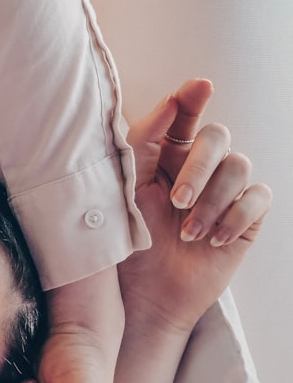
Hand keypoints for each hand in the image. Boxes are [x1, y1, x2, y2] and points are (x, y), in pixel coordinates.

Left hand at [120, 79, 270, 332]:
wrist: (145, 295)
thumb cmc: (128, 243)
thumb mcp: (126, 191)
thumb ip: (141, 143)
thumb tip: (169, 102)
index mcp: (165, 156)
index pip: (183, 116)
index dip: (192, 98)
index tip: (199, 87)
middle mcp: (199, 167)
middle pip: (217, 138)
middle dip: (198, 167)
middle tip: (177, 201)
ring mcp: (226, 191)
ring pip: (239, 167)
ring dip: (212, 201)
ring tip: (187, 234)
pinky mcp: (246, 218)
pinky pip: (258, 198)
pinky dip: (234, 217)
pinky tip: (212, 240)